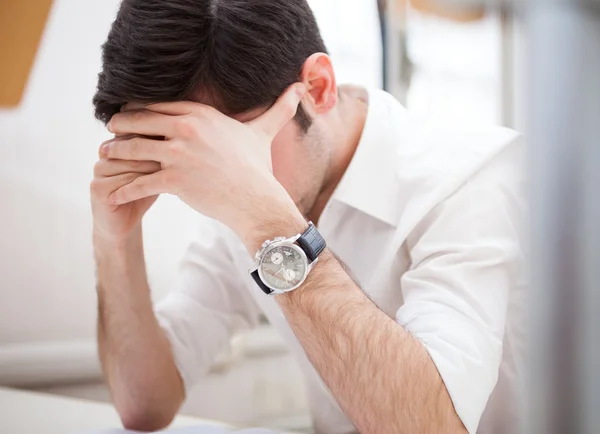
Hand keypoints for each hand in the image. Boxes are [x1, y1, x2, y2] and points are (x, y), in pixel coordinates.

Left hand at [100, 83, 306, 239]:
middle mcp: (186, 129)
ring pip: (133, 148)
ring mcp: (178, 154)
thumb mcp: (264, 132)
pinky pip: (138, 182)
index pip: (159, 105)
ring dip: (114, 152)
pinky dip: (122, 188)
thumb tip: (299, 89)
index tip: (130, 113)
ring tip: (104, 156)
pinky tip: (112, 193)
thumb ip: (278, 109)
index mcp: (201, 114)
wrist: (257, 201)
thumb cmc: (258, 169)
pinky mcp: (173, 180)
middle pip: (140, 121)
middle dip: (119, 125)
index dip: (140, 109)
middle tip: (109, 131)